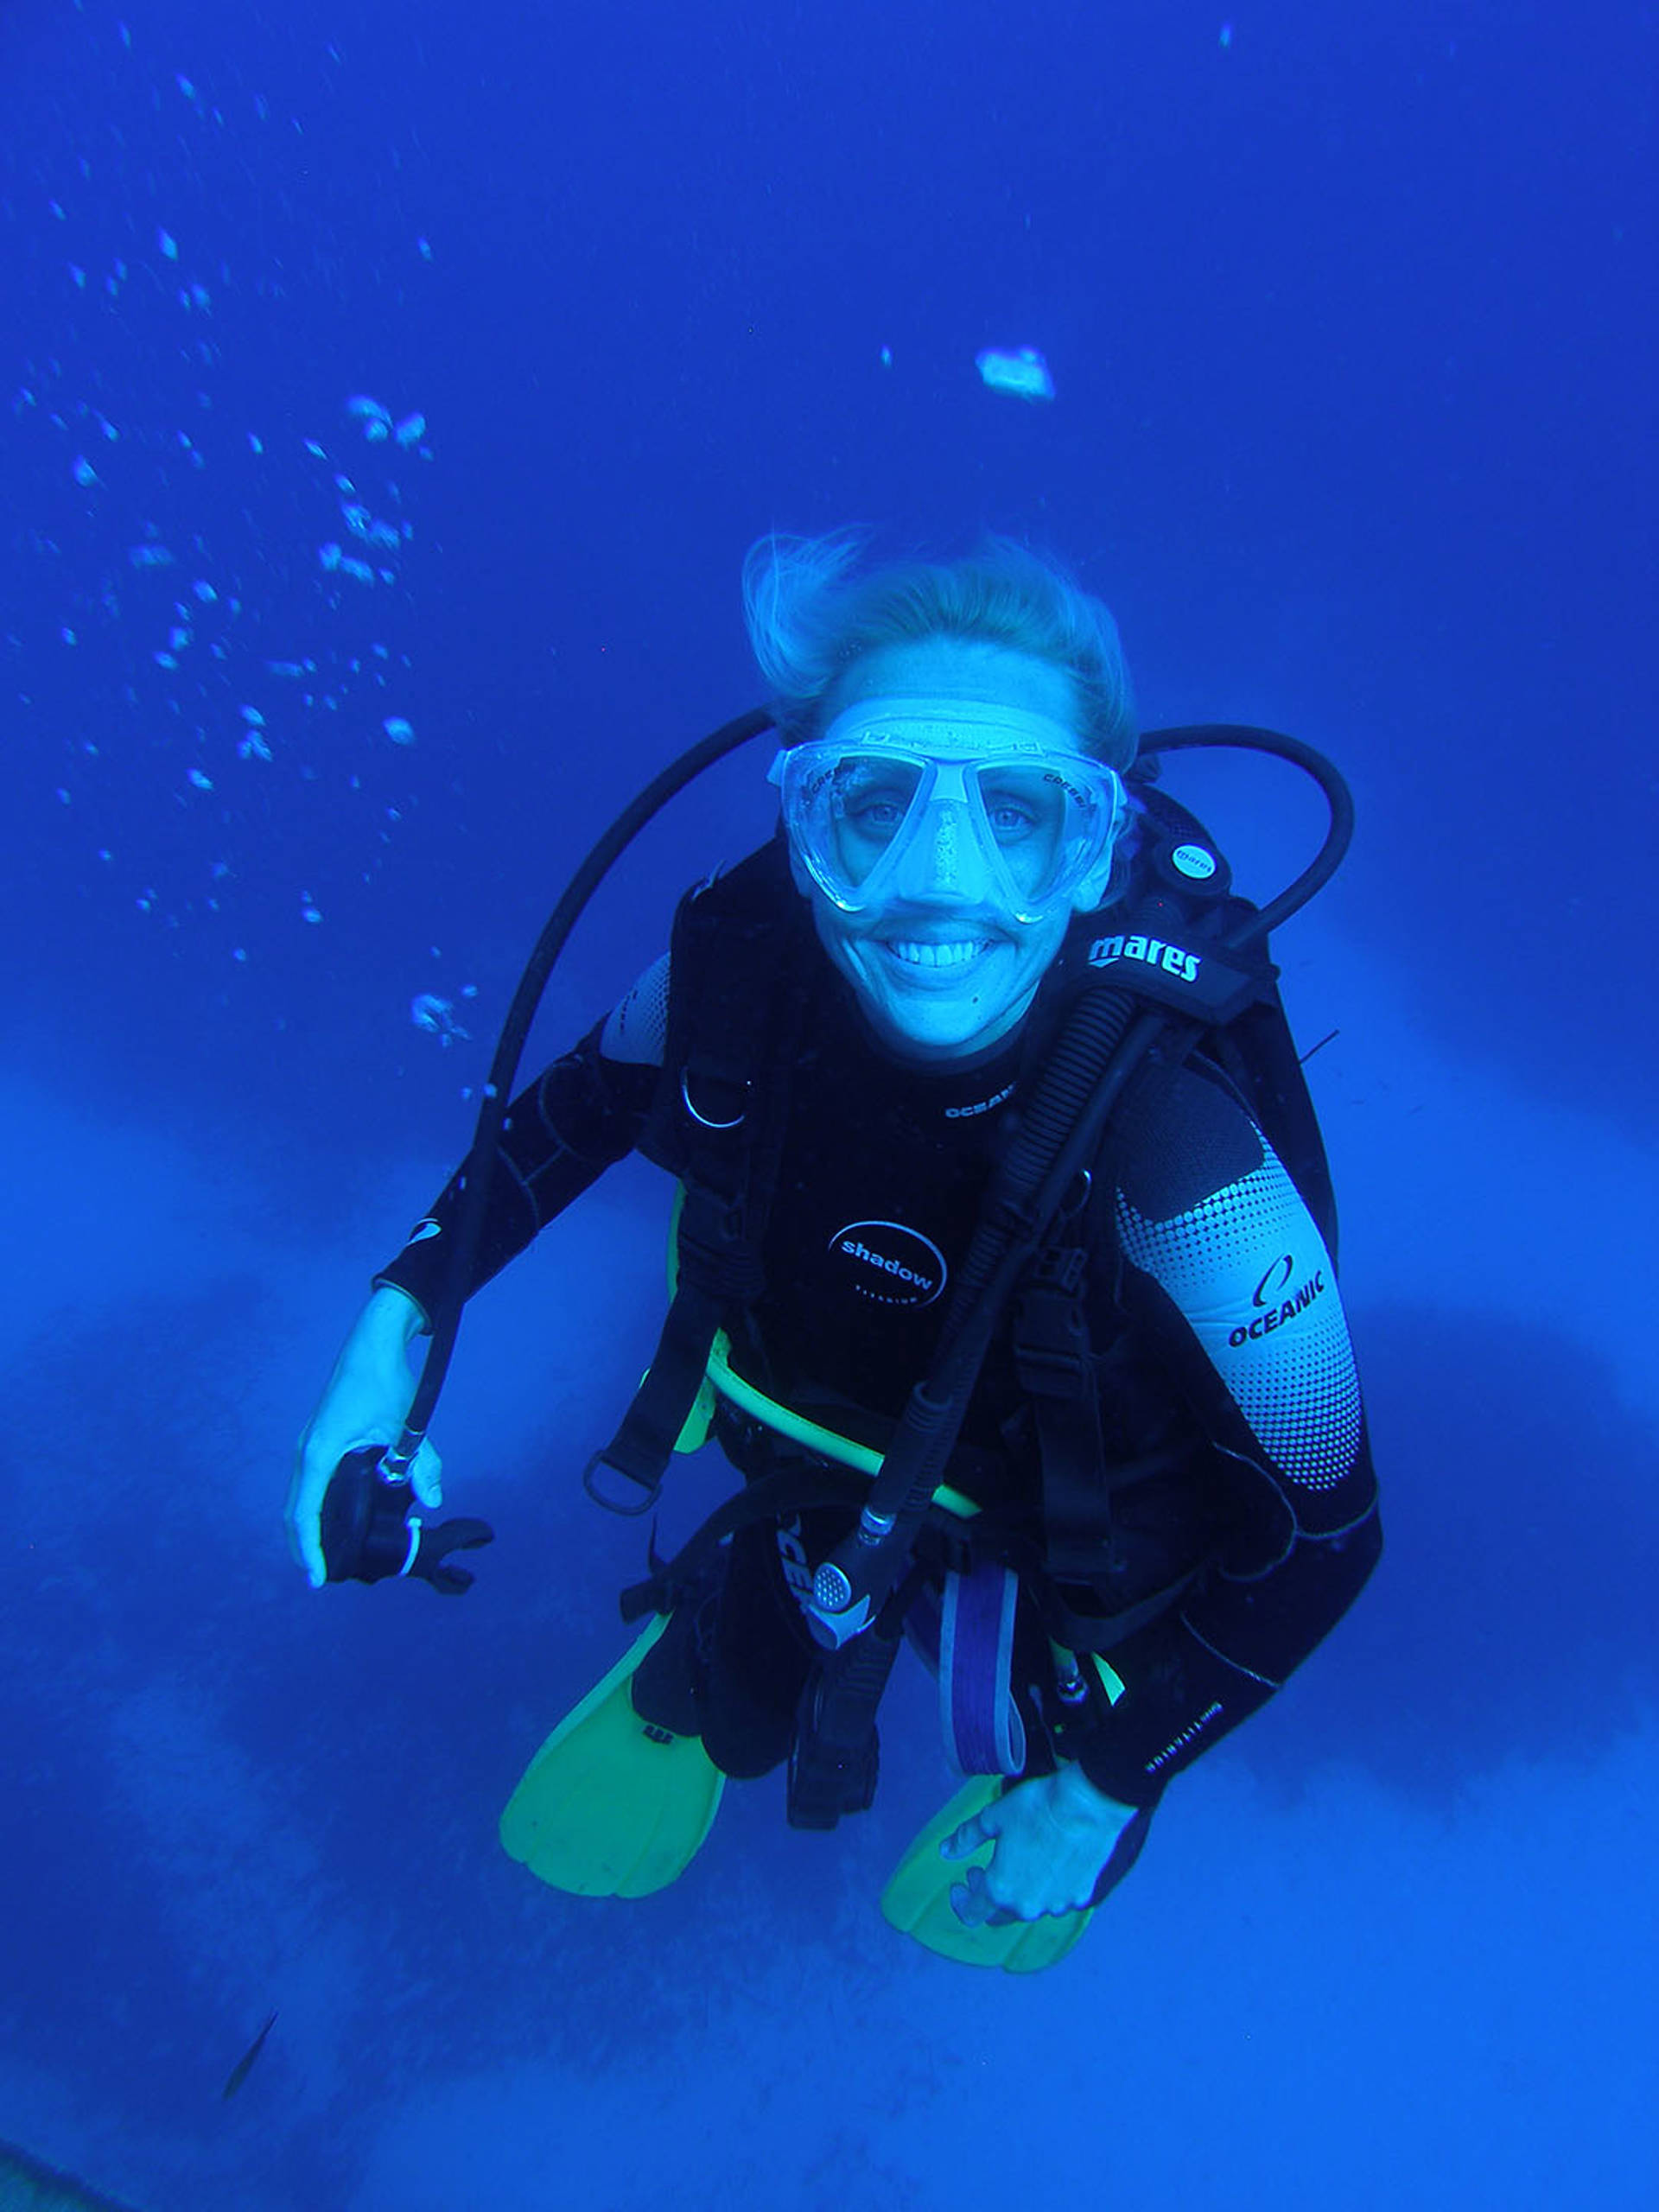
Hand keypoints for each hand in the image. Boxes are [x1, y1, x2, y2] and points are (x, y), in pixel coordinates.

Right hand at [287, 1286, 442, 1588]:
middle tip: (324, 1578)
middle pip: (293, 1513)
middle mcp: (305, 1453)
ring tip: (324, 1559)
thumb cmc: (386, 1382)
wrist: (370, 1346)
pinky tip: (329, 1524)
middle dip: (304, 1548)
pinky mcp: (315, 1443)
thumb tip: (433, 1502)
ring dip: (305, 1530)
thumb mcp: (408, 1424)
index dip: (308, 1549)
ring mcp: (307, 1447)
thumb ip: (422, 1464)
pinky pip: (305, 1487)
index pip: (304, 1513)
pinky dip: (310, 1510)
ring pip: (297, 1500)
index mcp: (320, 1453)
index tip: (317, 1578)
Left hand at [941, 1764, 1139, 1924]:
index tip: (960, 1883)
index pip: (972, 1913)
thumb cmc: (1036, 1808)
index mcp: (1000, 1889)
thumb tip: (945, 1851)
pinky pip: (1057, 1898)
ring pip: (1030, 1906)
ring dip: (1019, 1890)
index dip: (961, 1901)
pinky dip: (1048, 1887)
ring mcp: (1057, 1904)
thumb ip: (965, 1839)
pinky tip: (1049, 1863)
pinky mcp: (1081, 1896)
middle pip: (999, 1914)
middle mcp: (1028, 1906)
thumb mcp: (992, 1818)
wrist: (1088, 1805)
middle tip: (984, 1869)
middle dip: (987, 1895)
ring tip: (1020, 1861)